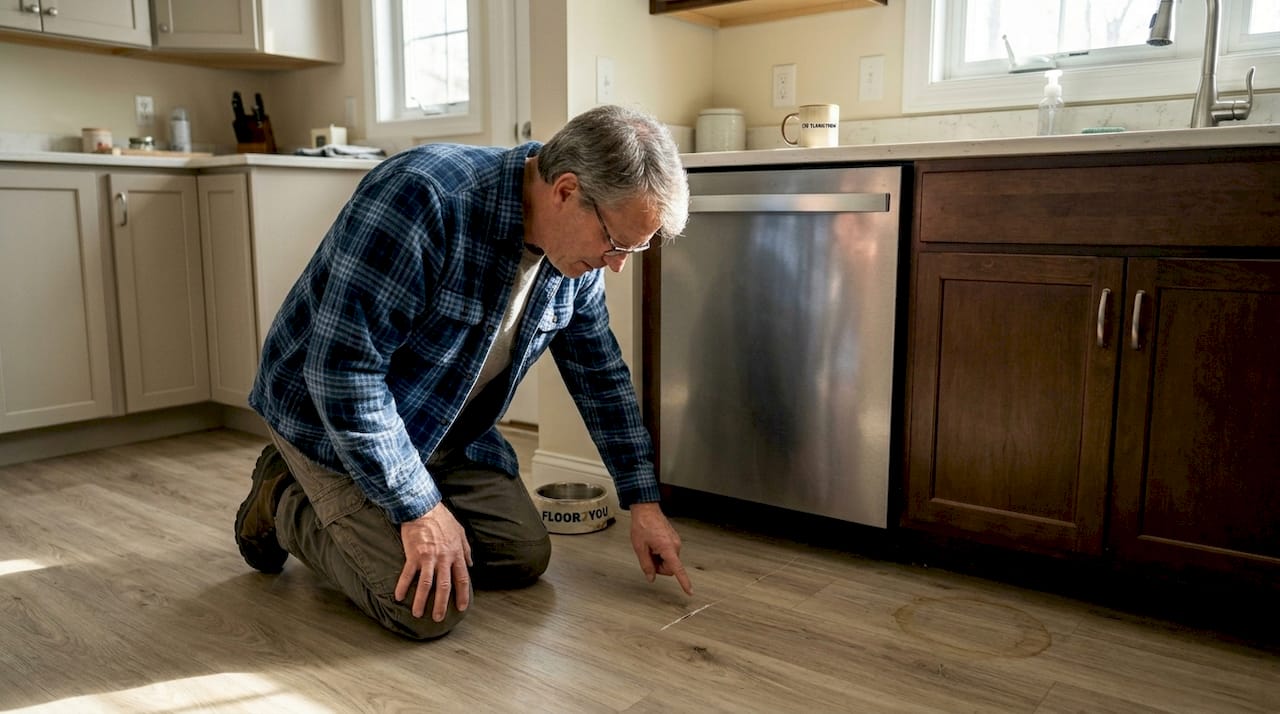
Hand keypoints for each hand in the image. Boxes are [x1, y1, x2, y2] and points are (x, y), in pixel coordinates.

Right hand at [395, 502, 472, 620]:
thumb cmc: (442, 519)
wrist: (424, 507)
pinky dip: (403, 586)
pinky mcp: (413, 555)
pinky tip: (398, 597)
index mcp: (456, 554)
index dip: (463, 594)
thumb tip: (471, 564)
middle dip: (441, 604)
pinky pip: (408, 574)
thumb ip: (466, 549)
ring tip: (417, 614)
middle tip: (438, 618)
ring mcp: (428, 558)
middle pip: (444, 587)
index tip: (461, 607)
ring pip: (426, 585)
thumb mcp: (460, 532)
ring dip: (421, 601)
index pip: (462, 579)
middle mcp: (443, 559)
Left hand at [629, 502, 692, 594]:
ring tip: (650, 548)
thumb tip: (651, 577)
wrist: (646, 510)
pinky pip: (670, 554)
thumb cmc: (643, 525)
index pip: (677, 569)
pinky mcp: (675, 540)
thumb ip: (646, 565)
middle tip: (648, 557)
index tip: (689, 592)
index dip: (684, 582)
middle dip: (659, 567)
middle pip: (670, 568)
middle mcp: (675, 546)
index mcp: (667, 548)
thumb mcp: (640, 548)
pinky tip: (654, 545)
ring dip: (659, 560)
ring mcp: (676, 542)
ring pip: (670, 561)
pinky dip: (661, 554)